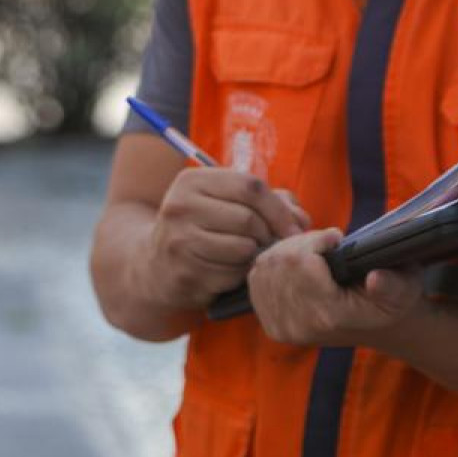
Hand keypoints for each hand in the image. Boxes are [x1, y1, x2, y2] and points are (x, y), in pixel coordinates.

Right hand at [144, 167, 310, 309]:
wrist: (157, 266)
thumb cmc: (204, 229)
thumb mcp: (226, 204)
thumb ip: (268, 202)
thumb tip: (300, 220)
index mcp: (192, 180)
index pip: (250, 186)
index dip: (279, 208)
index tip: (294, 227)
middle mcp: (180, 206)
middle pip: (248, 218)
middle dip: (268, 234)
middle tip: (269, 244)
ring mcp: (179, 240)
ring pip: (243, 248)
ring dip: (253, 256)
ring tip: (246, 256)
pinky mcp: (185, 272)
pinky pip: (232, 275)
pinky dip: (239, 275)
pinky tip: (228, 272)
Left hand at [246, 228, 421, 345]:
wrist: (375, 325)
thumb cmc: (389, 298)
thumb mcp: (405, 288)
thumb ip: (393, 284)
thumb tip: (375, 279)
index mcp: (329, 316)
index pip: (300, 261)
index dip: (317, 240)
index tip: (337, 238)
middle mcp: (300, 327)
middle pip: (280, 261)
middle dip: (301, 242)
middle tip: (324, 244)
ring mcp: (282, 328)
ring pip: (265, 266)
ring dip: (286, 250)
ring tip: (312, 253)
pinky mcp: (270, 326)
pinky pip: (256, 278)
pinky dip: (273, 264)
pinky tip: (296, 265)